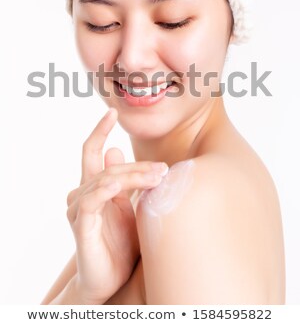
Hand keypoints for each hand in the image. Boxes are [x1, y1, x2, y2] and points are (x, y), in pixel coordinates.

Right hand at [66, 107, 167, 303]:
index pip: (92, 151)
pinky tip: (118, 185)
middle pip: (109, 166)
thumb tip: (118, 150)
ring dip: (133, 176)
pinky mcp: (81, 225)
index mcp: (95, 186)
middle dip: (139, 166)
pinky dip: (105, 189)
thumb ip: (128, 182)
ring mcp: (80, 208)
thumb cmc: (123, 244)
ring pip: (105, 179)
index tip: (112, 111)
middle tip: (165, 170)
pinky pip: (91, 201)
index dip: (99, 130)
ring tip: (158, 177)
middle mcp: (83, 193)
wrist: (110, 281)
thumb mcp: (131, 207)